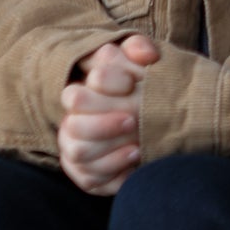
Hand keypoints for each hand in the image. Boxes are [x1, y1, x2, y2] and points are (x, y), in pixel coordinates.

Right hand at [58, 35, 159, 195]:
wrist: (158, 122)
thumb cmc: (144, 88)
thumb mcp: (142, 64)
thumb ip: (139, 49)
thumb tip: (145, 53)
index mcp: (79, 96)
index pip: (75, 95)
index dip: (103, 89)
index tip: (131, 83)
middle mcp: (71, 124)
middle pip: (73, 128)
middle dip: (103, 125)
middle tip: (133, 119)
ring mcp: (76, 151)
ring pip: (78, 154)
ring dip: (109, 151)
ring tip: (138, 146)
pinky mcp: (88, 176)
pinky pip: (91, 180)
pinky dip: (115, 173)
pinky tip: (137, 163)